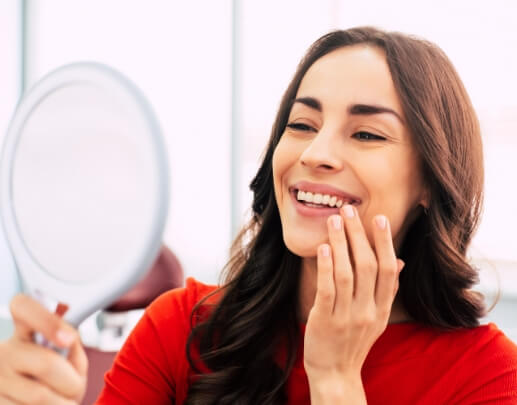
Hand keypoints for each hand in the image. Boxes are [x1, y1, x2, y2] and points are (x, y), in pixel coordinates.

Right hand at [0, 294, 87, 403]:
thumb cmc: (60, 382)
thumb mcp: (69, 359)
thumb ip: (71, 346)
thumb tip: (68, 339)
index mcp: (23, 331)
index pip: (23, 307)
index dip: (46, 320)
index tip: (69, 339)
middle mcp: (2, 352)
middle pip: (46, 363)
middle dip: (71, 381)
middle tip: (76, 388)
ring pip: (39, 396)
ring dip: (62, 404)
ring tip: (62, 402)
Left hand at [304, 205, 403, 400]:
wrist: (336, 374)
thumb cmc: (354, 340)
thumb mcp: (376, 318)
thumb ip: (385, 290)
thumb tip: (398, 260)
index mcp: (382, 309)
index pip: (388, 271)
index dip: (385, 243)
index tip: (378, 218)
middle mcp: (368, 312)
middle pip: (368, 266)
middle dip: (359, 235)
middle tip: (349, 210)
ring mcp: (347, 317)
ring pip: (347, 274)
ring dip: (341, 244)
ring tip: (334, 221)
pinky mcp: (325, 321)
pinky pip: (327, 290)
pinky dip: (326, 267)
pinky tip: (323, 248)